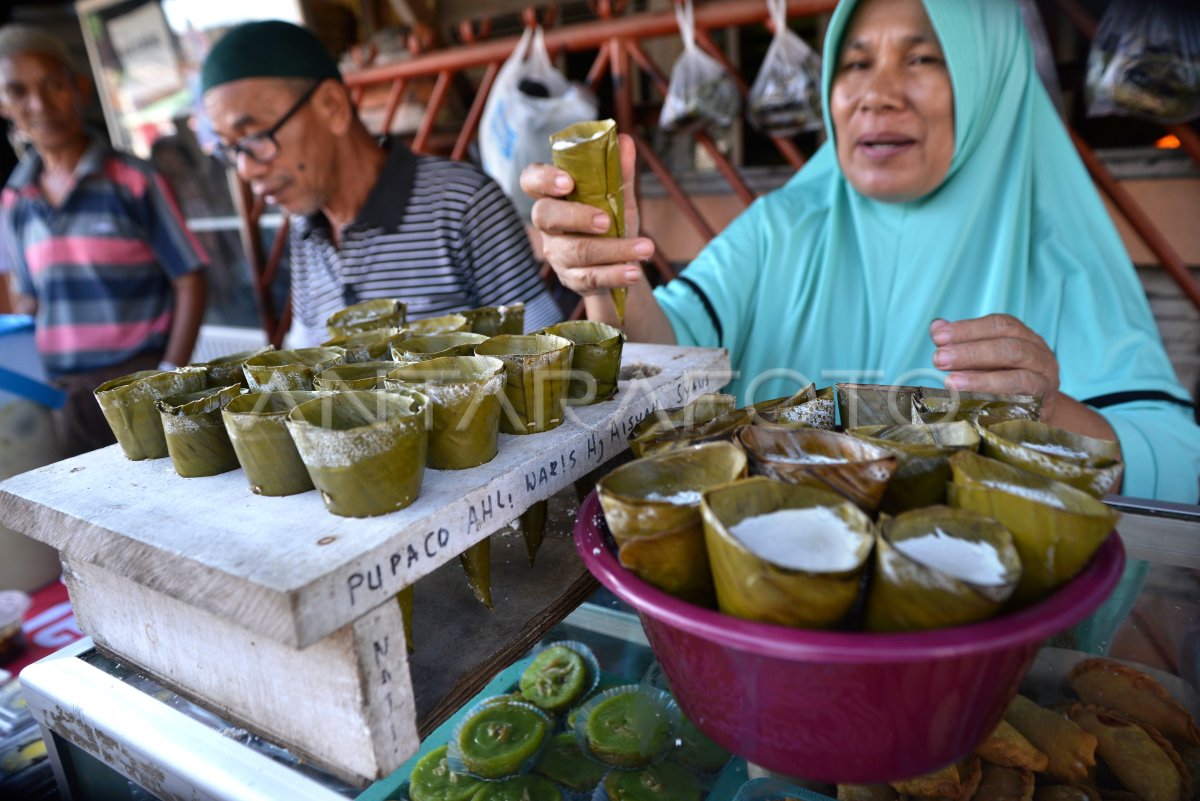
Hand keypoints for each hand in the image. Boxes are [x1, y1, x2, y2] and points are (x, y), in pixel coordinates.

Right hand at [519, 133, 654, 297]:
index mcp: (554, 196)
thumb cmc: (610, 224)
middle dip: (576, 216)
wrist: (618, 267)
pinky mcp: (571, 279)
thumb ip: (619, 173)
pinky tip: (634, 271)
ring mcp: (557, 254)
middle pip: (546, 216)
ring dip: (614, 249)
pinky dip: (616, 274)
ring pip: (577, 251)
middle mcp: (548, 226)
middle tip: (606, 220)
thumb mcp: (617, 198)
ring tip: (645, 248)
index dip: (543, 179)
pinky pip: (591, 277)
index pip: (531, 180)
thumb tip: (625, 140)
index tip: (567, 182)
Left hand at [930, 314, 1060, 420]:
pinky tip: (971, 400)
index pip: (1000, 325)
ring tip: (950, 382)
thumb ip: (962, 343)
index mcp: (1024, 336)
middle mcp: (1039, 355)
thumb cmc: (1003, 379)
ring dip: (981, 379)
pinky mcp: (1042, 406)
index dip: (968, 328)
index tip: (938, 337)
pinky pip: (1022, 402)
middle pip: (1010, 347)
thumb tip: (937, 327)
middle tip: (939, 359)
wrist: (1035, 412)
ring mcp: (1045, 381)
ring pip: (1019, 376)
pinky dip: (996, 400)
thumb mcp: (983, 359)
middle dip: (971, 352)